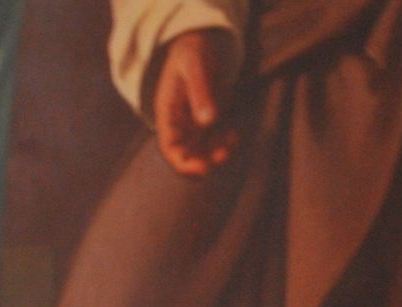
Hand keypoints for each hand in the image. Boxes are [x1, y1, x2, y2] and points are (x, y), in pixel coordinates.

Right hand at [149, 28, 238, 176]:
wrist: (201, 43)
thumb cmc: (194, 50)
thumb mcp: (196, 65)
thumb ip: (200, 91)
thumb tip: (209, 121)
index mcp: (167, 111)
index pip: (169, 145)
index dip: (182, 161)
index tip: (203, 168)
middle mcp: (178, 123)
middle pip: (186, 155)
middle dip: (204, 161)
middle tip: (224, 154)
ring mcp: (192, 124)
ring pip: (201, 152)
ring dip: (217, 153)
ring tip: (232, 139)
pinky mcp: (207, 122)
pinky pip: (214, 142)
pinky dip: (224, 144)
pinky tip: (234, 134)